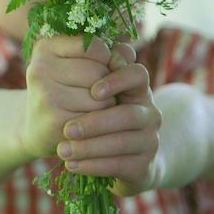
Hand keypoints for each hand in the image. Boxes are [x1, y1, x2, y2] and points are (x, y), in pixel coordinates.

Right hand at [19, 36, 132, 159]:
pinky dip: (100, 122)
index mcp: (45, 47)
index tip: (98, 68)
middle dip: (106, 84)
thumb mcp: (82, 63)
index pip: (94, 46)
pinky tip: (87, 122)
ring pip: (101, 97)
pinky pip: (96, 119)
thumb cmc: (68, 89)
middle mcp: (40, 68)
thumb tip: (125, 56)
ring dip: (106, 105)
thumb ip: (110, 52)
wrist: (40, 127)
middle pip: (98, 72)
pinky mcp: (54, 121)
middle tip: (94, 92)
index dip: (106, 59)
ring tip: (90, 107)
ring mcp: (45, 95)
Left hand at [57, 43, 163, 196]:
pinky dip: (94, 166)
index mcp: (138, 90)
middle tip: (67, 129)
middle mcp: (150, 114)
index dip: (118, 80)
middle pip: (128, 115)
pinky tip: (73, 166)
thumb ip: (89, 71)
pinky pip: (120, 166)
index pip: (137, 75)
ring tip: (63, 151)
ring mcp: (150, 141)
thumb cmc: (98, 119)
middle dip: (95, 122)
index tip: (93, 91)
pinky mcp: (143, 168)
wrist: (120, 161)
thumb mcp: (94, 95)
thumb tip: (81, 46)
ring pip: (122, 143)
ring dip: (90, 147)